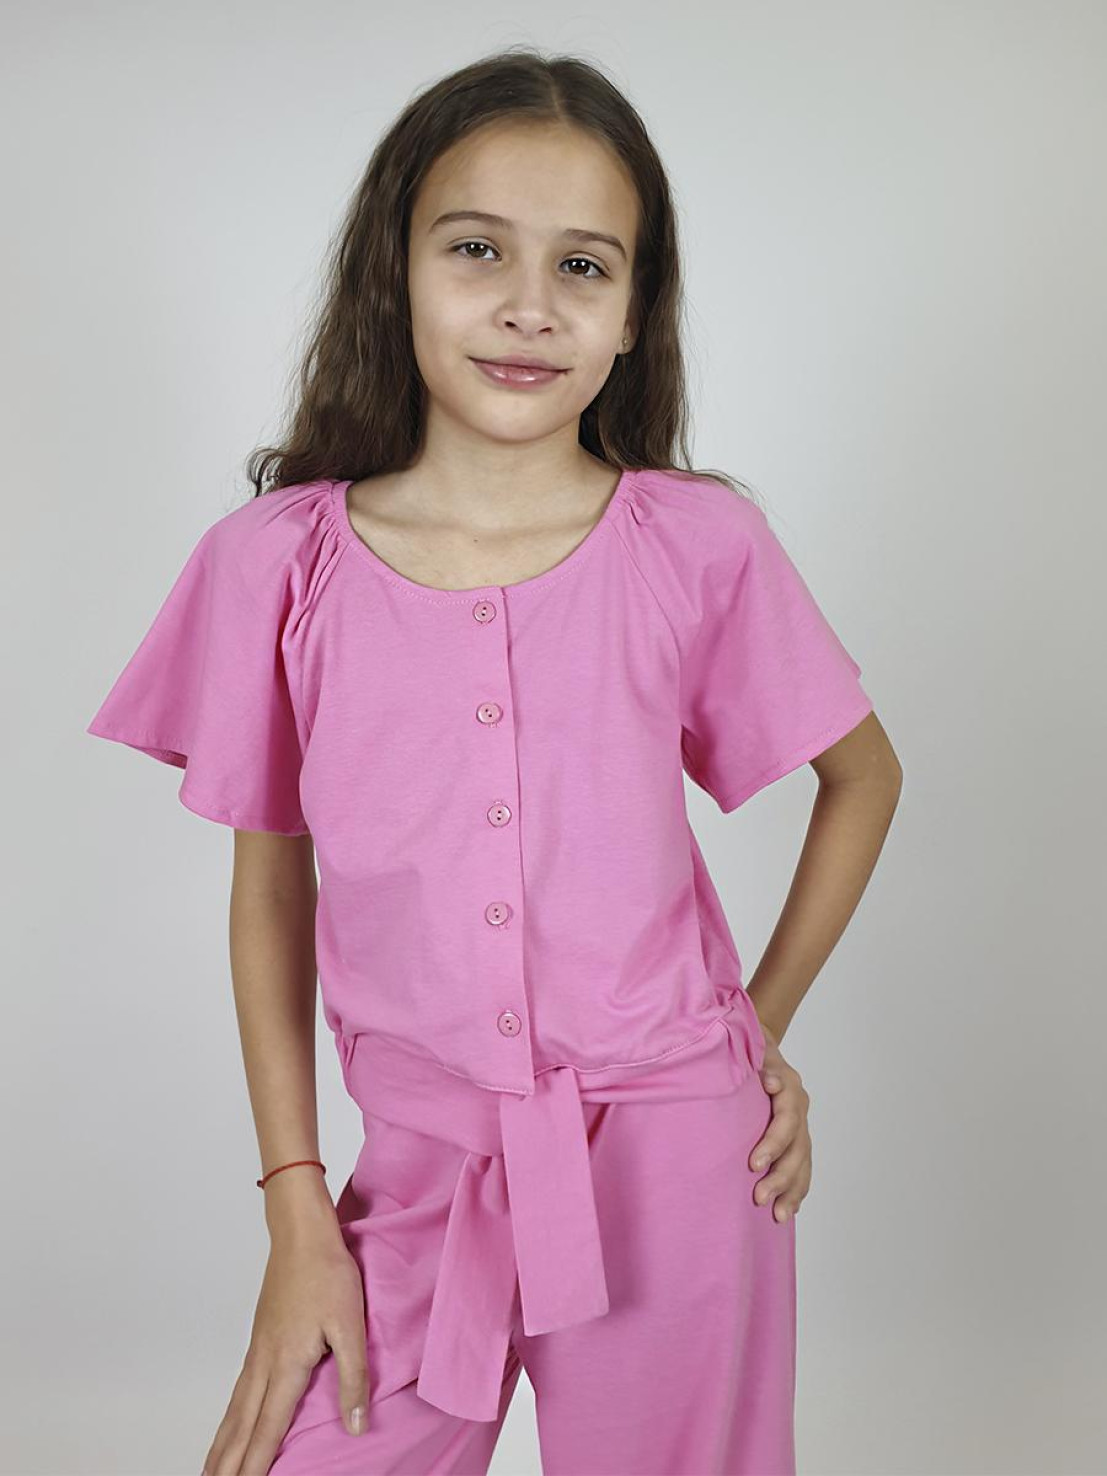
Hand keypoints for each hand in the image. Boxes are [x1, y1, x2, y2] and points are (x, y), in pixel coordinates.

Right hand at [201, 1233, 369, 1473]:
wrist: (301, 1233)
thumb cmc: (328, 1273)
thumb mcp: (350, 1325)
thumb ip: (354, 1378)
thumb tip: (355, 1427)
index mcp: (287, 1364)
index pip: (268, 1429)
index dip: (256, 1464)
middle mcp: (264, 1363)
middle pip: (241, 1426)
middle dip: (227, 1463)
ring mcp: (258, 1350)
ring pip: (235, 1409)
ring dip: (223, 1444)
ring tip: (211, 1471)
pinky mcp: (259, 1338)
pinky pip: (239, 1390)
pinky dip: (230, 1417)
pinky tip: (232, 1422)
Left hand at [749, 1023, 811, 1222]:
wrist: (758, 1044)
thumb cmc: (747, 1049)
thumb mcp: (750, 1048)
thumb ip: (758, 1063)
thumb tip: (769, 1081)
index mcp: (789, 1088)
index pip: (787, 1119)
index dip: (773, 1143)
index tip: (754, 1164)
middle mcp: (799, 1107)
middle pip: (797, 1147)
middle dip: (780, 1176)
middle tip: (758, 1197)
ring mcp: (800, 1124)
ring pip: (802, 1161)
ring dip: (791, 1189)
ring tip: (777, 1215)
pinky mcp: (796, 1137)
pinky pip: (802, 1167)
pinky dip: (797, 1190)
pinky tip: (788, 1211)